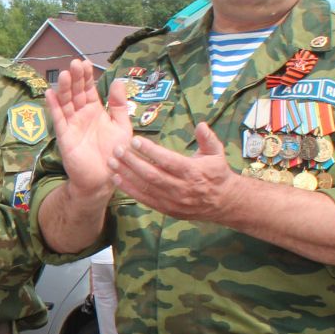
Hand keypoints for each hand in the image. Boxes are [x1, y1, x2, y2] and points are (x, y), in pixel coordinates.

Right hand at [46, 59, 132, 197]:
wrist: (105, 178)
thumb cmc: (115, 153)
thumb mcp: (122, 126)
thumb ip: (119, 105)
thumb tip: (118, 81)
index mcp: (95, 111)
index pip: (89, 89)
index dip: (87, 77)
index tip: (86, 63)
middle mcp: (82, 115)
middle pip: (77, 92)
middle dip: (76, 78)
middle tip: (75, 63)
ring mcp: (72, 124)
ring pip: (66, 102)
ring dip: (65, 88)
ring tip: (65, 74)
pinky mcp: (65, 136)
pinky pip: (58, 118)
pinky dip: (53, 106)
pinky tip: (50, 93)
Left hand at [111, 123, 239, 220]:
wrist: (223, 202)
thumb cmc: (217, 173)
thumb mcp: (217, 153)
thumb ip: (208, 138)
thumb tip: (200, 124)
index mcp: (192, 172)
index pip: (168, 161)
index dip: (151, 151)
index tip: (136, 140)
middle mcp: (181, 187)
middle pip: (152, 175)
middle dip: (132, 162)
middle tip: (117, 149)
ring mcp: (172, 200)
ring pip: (145, 187)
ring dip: (126, 174)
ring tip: (111, 162)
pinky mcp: (166, 209)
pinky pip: (144, 199)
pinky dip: (129, 189)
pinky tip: (116, 178)